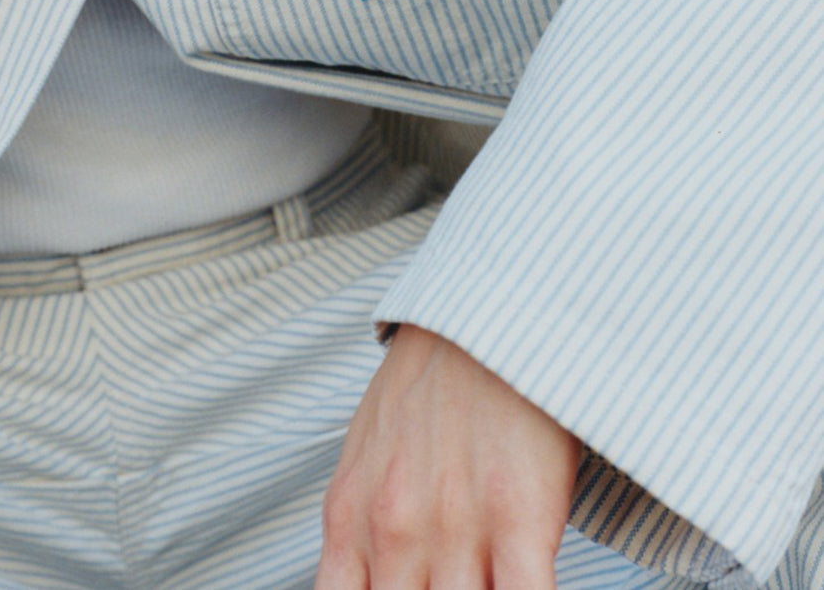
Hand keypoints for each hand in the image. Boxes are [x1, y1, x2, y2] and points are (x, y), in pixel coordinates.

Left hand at [315, 325, 581, 588]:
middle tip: (449, 583)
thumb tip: (369, 584)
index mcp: (349, 520)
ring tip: (488, 578)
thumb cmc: (432, 385)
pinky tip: (526, 585)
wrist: (484, 312)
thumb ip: (362, 529)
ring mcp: (453, 528)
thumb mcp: (368, 455)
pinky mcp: (518, 518)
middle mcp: (392, 533)